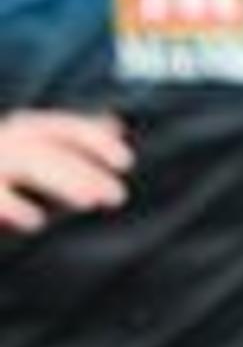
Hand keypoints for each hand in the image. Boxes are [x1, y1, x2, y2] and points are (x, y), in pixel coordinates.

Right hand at [0, 110, 131, 232]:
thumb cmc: (3, 164)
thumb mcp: (33, 146)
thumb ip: (69, 137)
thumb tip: (114, 124)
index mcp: (18, 131)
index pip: (59, 127)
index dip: (93, 139)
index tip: (126, 162)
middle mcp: (2, 142)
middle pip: (45, 149)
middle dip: (83, 169)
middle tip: (118, 196)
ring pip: (24, 164)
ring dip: (59, 180)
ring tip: (90, 202)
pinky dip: (9, 204)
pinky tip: (35, 222)